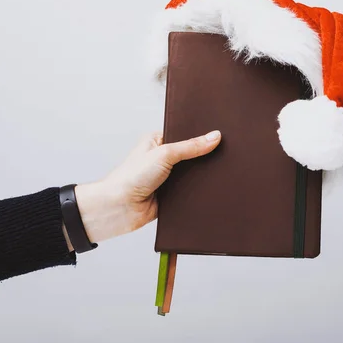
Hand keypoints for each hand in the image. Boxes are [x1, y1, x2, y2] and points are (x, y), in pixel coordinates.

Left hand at [62, 130, 221, 250]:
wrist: (119, 208)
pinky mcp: (172, 195)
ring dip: (200, 175)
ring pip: (193, 174)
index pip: (185, 134)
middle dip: (203, 156)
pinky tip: (210, 188)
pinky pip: (191, 191)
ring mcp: (168, 178)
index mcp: (157, 141)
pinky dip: (198, 191)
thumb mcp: (164, 154)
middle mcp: (162, 158)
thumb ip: (191, 146)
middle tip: (223, 152)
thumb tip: (214, 136)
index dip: (201, 135)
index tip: (220, 134)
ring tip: (220, 170)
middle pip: (191, 155)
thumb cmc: (130, 177)